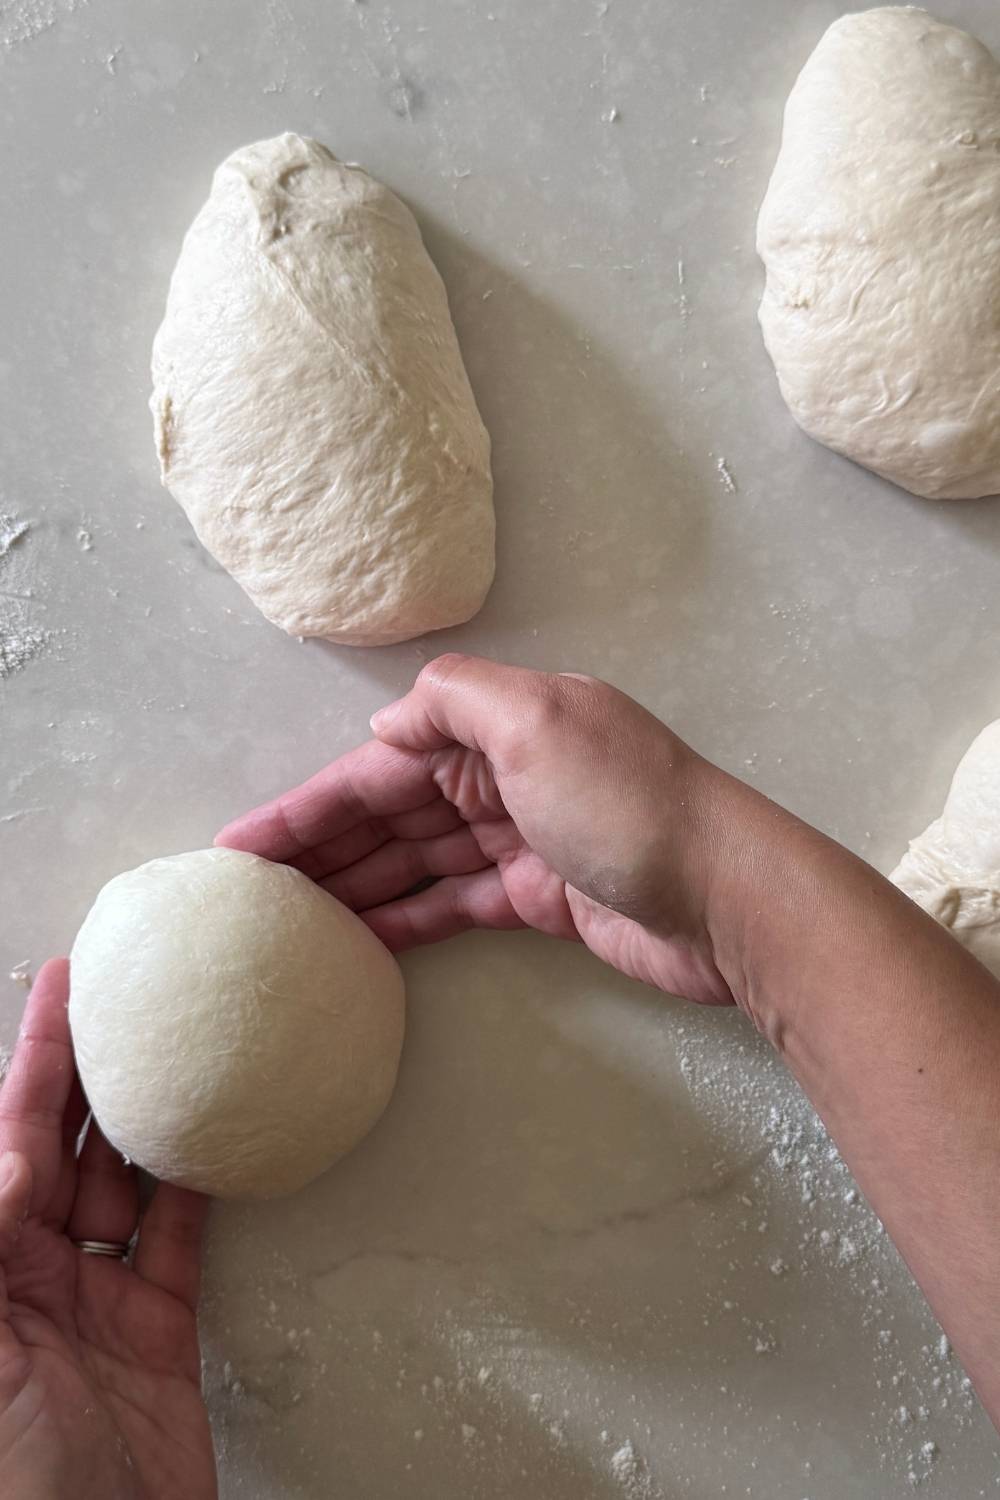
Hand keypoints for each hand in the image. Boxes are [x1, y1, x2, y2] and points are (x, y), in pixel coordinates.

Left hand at [0, 960, 215, 1499]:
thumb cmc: (13, 1483)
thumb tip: (13, 1161)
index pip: (9, 1137)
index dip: (33, 1057)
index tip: (61, 986)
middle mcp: (33, 1274)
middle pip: (65, 1146)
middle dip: (90, 1068)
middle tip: (124, 996)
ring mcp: (96, 1302)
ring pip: (125, 1183)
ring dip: (148, 1117)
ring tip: (176, 1050)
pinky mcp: (157, 1333)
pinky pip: (177, 1241)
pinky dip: (200, 1189)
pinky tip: (213, 1143)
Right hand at [217, 654, 754, 1005]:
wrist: (727, 896)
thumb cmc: (628, 804)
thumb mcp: (538, 720)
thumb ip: (454, 700)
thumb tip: (385, 728)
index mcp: (499, 724)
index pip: (381, 765)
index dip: (309, 804)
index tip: (243, 847)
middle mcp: (505, 774)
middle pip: (391, 814)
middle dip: (322, 849)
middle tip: (249, 898)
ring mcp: (522, 839)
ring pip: (417, 861)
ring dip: (355, 886)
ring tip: (286, 926)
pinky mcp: (541, 898)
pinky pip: (454, 903)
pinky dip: (407, 918)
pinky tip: (358, 942)